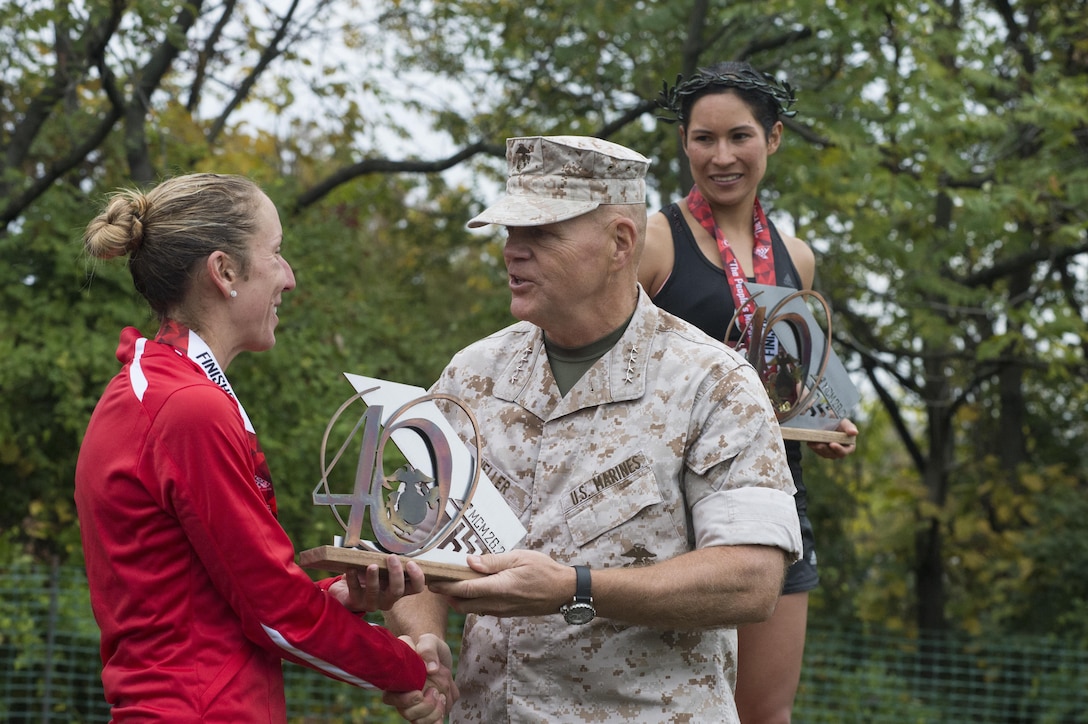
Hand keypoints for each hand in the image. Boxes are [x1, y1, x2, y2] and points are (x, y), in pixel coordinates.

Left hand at [329, 556, 425, 612]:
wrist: (346, 589)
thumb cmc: (368, 576)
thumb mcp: (382, 569)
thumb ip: (389, 563)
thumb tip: (392, 553)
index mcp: (398, 589)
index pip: (416, 588)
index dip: (417, 577)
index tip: (410, 563)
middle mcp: (388, 599)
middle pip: (397, 591)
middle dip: (396, 573)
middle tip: (392, 557)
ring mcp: (372, 603)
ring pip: (375, 592)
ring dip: (374, 577)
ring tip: (372, 565)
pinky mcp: (355, 602)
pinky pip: (355, 590)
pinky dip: (353, 579)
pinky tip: (351, 569)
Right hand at [383, 633, 457, 722]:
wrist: (438, 657)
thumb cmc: (429, 647)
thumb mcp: (429, 641)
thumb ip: (428, 649)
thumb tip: (431, 668)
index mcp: (395, 680)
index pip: (390, 698)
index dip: (405, 700)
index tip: (419, 693)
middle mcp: (401, 696)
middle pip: (407, 714)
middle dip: (425, 707)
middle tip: (436, 692)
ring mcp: (412, 705)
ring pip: (418, 721)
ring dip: (434, 712)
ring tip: (442, 696)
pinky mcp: (425, 711)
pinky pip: (430, 723)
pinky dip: (440, 717)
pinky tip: (444, 704)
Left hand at [428, 550, 571, 617]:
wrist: (563, 591)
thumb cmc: (544, 570)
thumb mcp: (520, 558)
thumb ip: (493, 561)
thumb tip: (470, 561)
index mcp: (500, 587)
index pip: (465, 590)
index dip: (446, 587)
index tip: (432, 581)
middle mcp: (498, 603)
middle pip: (462, 605)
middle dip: (446, 596)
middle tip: (436, 582)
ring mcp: (502, 610)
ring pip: (471, 609)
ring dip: (458, 599)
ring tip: (450, 584)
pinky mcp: (506, 613)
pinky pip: (482, 610)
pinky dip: (471, 602)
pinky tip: (471, 589)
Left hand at [807, 418, 858, 459]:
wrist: (826, 418)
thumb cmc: (838, 421)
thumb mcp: (844, 422)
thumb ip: (849, 427)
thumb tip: (855, 432)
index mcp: (849, 445)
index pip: (846, 451)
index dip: (839, 449)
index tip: (832, 444)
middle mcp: (840, 450)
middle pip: (834, 454)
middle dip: (826, 449)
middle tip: (820, 444)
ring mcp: (831, 452)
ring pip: (825, 454)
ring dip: (819, 449)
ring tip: (814, 442)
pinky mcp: (822, 450)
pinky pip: (818, 451)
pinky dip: (814, 447)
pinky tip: (810, 442)